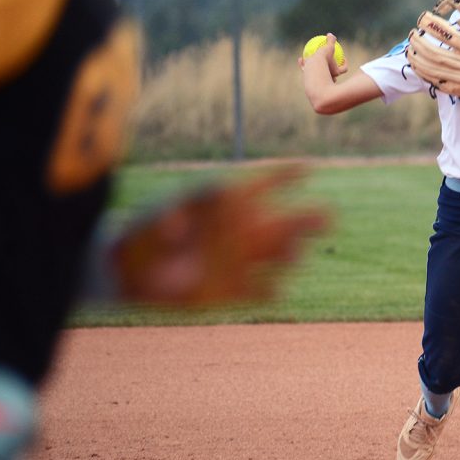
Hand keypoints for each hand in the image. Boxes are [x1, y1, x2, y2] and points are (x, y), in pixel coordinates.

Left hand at [109, 164, 328, 306]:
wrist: (132, 274)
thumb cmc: (144, 234)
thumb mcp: (155, 216)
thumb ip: (169, 217)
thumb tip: (180, 225)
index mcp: (233, 202)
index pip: (267, 183)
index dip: (287, 175)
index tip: (308, 168)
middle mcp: (246, 230)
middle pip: (290, 222)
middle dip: (311, 219)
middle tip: (327, 218)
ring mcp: (245, 260)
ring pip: (285, 254)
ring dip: (293, 253)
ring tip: (291, 255)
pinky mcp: (236, 291)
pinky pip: (266, 290)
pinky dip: (272, 289)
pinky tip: (270, 287)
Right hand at [299, 33, 348, 79]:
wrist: (313, 72)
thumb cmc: (323, 60)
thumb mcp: (328, 48)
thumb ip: (331, 41)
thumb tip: (330, 34)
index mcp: (335, 72)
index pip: (344, 69)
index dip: (345, 64)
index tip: (343, 58)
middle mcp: (328, 78)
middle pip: (333, 77)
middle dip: (331, 73)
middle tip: (328, 64)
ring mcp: (320, 81)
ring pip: (317, 76)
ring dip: (314, 71)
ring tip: (311, 63)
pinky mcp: (309, 80)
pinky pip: (307, 72)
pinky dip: (303, 66)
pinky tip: (300, 60)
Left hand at [406, 0, 459, 102]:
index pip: (449, 34)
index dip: (432, 26)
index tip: (422, 19)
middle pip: (436, 53)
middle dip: (420, 42)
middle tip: (412, 33)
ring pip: (433, 68)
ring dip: (418, 58)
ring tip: (410, 48)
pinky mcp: (457, 88)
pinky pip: (435, 81)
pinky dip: (423, 72)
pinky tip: (416, 63)